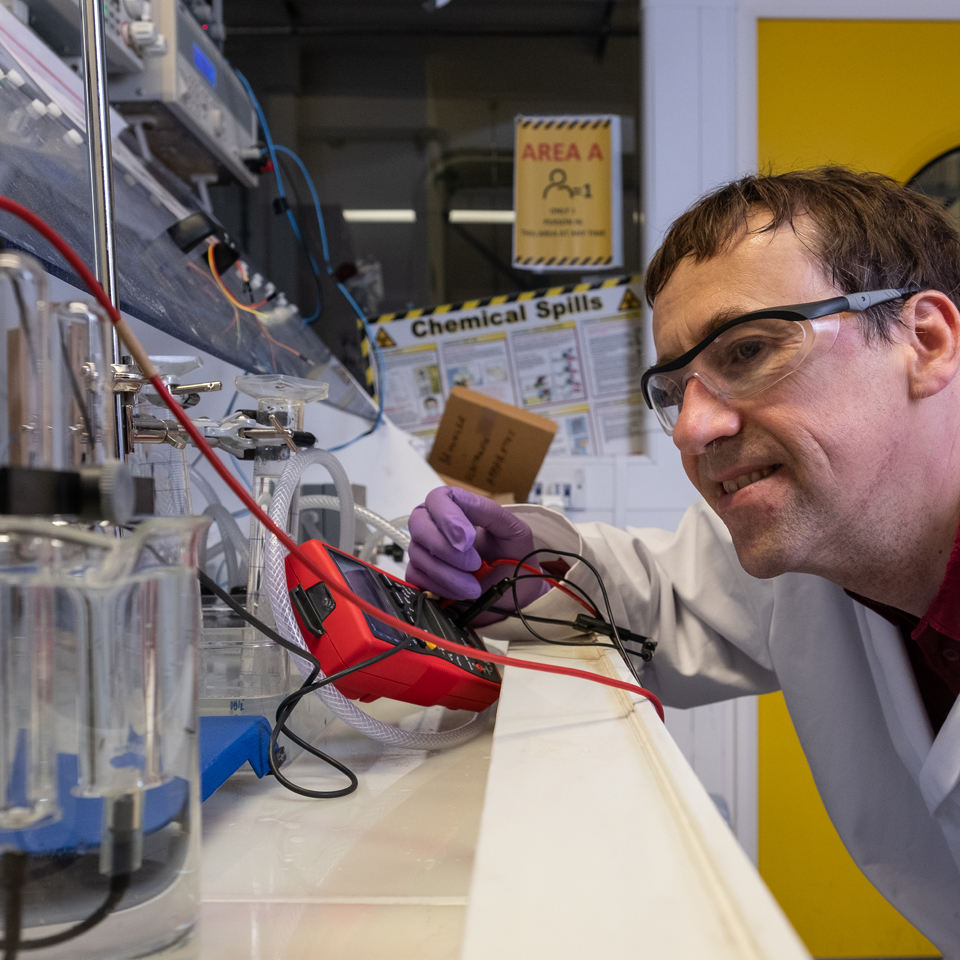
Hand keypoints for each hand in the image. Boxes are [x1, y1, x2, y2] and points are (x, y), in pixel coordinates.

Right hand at [406, 486, 547, 617]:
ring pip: (418, 555)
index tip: (468, 540)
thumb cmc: (513, 557)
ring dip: (449, 574)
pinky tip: (461, 593)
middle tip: (474, 564)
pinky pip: (417, 579)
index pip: (437, 498)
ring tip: (474, 586)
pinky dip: (441, 588)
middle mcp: (434, 525)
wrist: (514, 593)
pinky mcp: (419, 575)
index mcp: (456, 507)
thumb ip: (489, 512)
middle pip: (419, 525)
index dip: (448, 517)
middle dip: (446, 549)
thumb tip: (459, 518)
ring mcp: (423, 550)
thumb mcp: (513, 529)